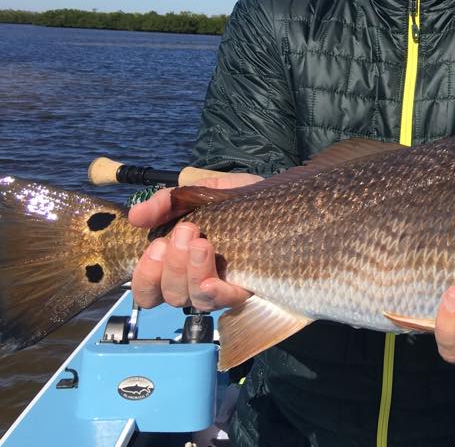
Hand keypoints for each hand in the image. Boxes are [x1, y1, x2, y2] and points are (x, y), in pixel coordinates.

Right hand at [129, 173, 261, 310]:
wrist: (277, 198)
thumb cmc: (235, 200)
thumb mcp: (197, 194)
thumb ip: (166, 203)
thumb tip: (135, 216)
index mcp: (178, 263)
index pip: (148, 291)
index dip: (145, 275)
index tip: (157, 246)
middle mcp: (196, 281)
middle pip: (170, 296)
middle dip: (172, 265)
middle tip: (186, 231)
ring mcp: (222, 287)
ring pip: (193, 300)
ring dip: (190, 272)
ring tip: (202, 242)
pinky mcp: (247, 287)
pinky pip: (225, 301)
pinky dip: (214, 292)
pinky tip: (211, 279)